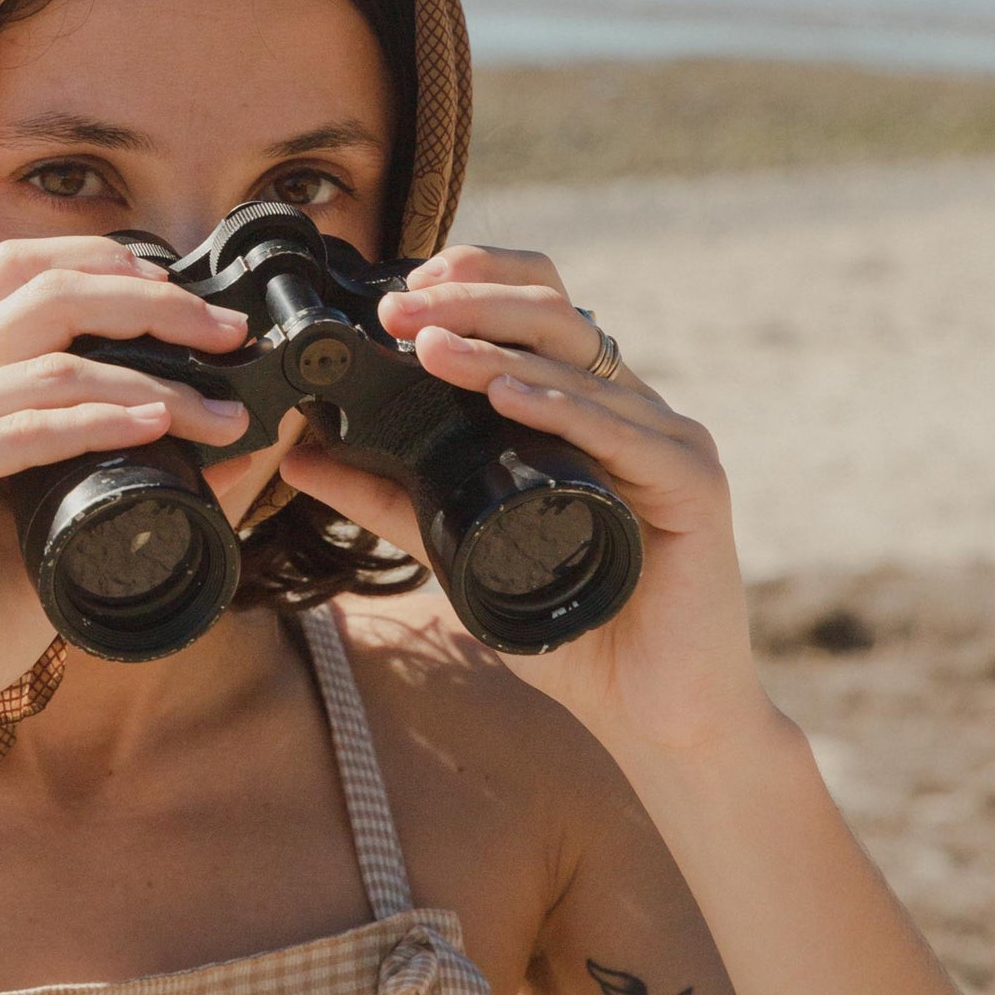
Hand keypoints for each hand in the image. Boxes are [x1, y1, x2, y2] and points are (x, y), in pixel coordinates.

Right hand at [0, 237, 252, 750]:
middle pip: (40, 287)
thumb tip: (234, 452)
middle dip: (147, 299)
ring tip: (219, 415)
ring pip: (46, 361)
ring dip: (150, 381)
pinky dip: (95, 423)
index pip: (20, 273)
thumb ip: (130, 483)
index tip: (191, 298)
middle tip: (226, 332)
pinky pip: (18, 431)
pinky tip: (154, 427)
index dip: (106, 262)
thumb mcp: (63, 534)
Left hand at [279, 244, 772, 754]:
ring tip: (428, 344)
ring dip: (495, 349)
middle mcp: (627, 410)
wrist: (654, 710)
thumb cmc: (571, 626)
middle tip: (400, 309)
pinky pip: (623, 432)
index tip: (399, 290)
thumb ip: (385, 500)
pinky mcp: (694, 484)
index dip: (472, 284)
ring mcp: (666, 440)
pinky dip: (560, 408)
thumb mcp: (455, 549)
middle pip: (553, 316)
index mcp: (582, 409)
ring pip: (576, 365)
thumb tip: (300, 456)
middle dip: (471, 301)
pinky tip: (507, 395)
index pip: (533, 311)